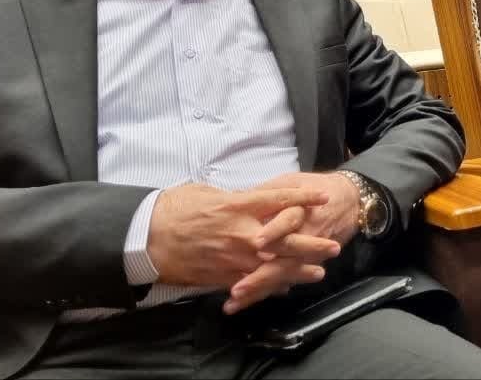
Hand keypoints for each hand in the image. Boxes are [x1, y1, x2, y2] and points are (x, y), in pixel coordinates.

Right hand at [145, 184, 333, 288]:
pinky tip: (285, 287)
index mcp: (238, 205)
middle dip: (312, 244)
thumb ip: (234, 198)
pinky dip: (270, 285)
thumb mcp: (207, 192)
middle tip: (333, 246)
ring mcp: (234, 257)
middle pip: (287, 239)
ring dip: (298, 270)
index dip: (304, 197)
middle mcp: (242, 232)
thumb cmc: (174, 208)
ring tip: (318, 272)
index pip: (279, 199)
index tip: (324, 196)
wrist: (147, 237)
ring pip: (275, 266)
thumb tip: (248, 199)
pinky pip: (253, 282)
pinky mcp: (223, 276)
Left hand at [222, 172, 361, 313]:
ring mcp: (309, 254)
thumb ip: (266, 191)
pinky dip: (267, 291)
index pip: (289, 221)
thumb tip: (235, 197)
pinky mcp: (309, 263)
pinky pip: (287, 279)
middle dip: (261, 276)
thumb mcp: (292, 181)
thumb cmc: (315, 187)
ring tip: (235, 301)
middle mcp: (306, 235)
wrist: (351, 201)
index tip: (257, 243)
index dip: (275, 231)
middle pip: (285, 258)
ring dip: (260, 289)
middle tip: (237, 289)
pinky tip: (246, 302)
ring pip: (284, 275)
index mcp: (300, 208)